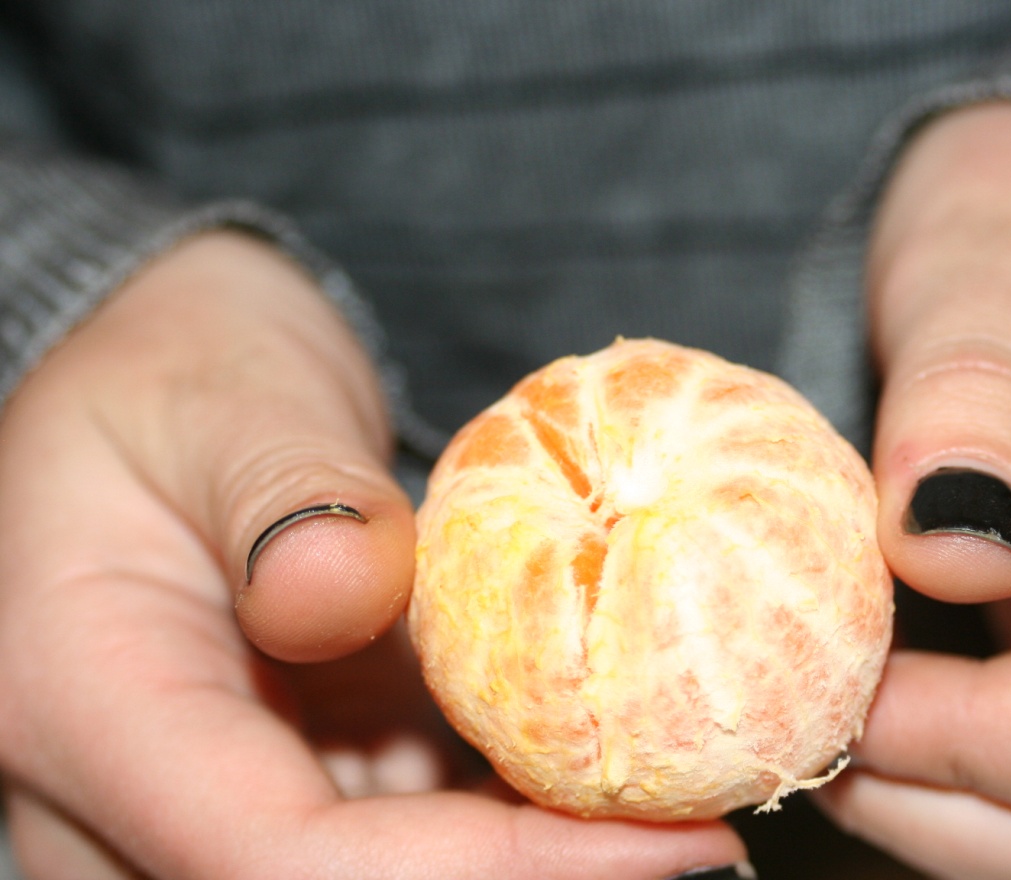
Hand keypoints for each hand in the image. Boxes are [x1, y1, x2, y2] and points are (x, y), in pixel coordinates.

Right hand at [0, 232, 745, 878]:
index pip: (277, 861)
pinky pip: (399, 830)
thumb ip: (278, 493)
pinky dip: (507, 816)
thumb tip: (344, 584)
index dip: (482, 875)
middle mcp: (133, 792)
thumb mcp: (222, 401)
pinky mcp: (289, 774)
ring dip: (526, 857)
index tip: (664, 839)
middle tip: (693, 830)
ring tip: (672, 797)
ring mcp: (213, 795)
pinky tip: (606, 768)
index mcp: (85, 707)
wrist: (158, 381)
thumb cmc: (174, 369)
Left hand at [814, 103, 1010, 877]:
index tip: (847, 680)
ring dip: (943, 810)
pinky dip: (951, 780)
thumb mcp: (996, 259)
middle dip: (954, 812)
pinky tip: (869, 699)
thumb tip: (944, 553)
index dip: (988, 749)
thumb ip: (975, 395)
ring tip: (831, 706)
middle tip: (818, 716)